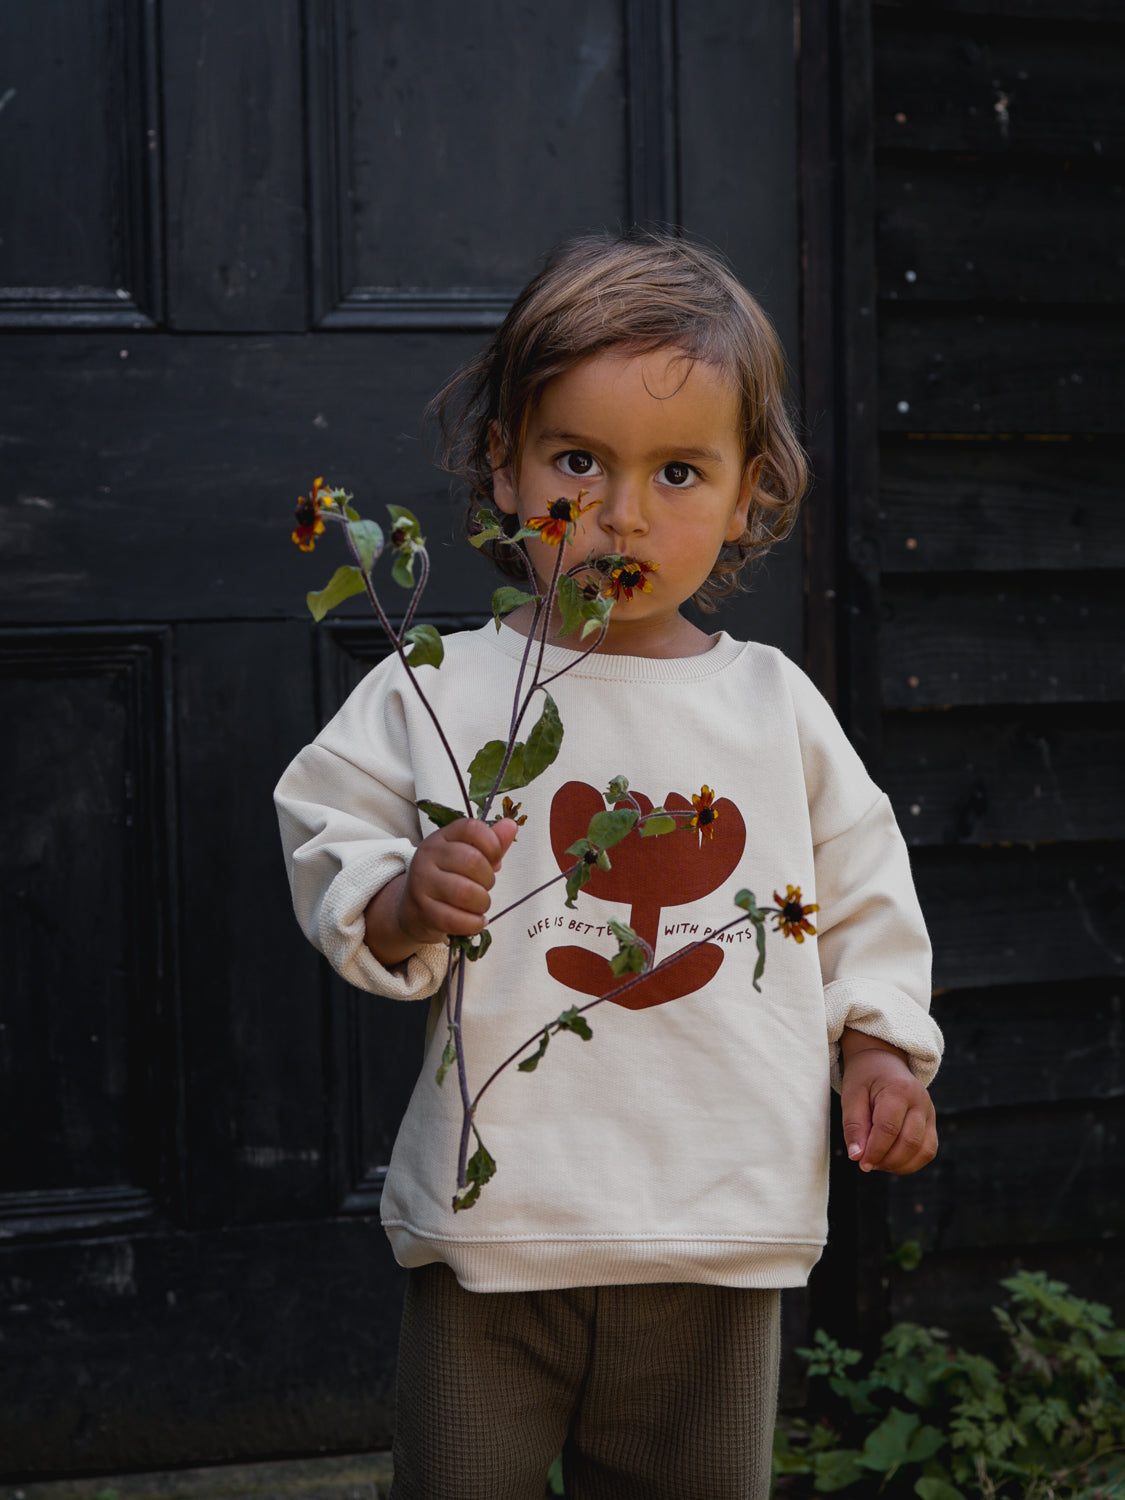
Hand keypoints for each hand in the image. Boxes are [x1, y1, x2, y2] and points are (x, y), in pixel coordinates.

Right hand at [365, 818, 517, 964]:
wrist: (412, 908)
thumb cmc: (447, 878)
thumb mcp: (466, 855)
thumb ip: (491, 843)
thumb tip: (511, 825)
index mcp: (442, 837)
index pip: (472, 828)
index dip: (492, 844)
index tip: (494, 860)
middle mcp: (428, 855)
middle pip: (472, 861)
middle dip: (488, 879)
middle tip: (485, 887)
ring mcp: (423, 882)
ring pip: (465, 892)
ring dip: (482, 903)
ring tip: (479, 905)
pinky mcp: (422, 910)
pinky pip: (456, 919)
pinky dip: (473, 923)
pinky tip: (475, 921)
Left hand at [839, 1035, 937, 1174]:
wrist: (883, 1061)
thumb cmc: (865, 1078)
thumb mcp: (851, 1095)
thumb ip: (853, 1126)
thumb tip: (857, 1157)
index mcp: (899, 1089)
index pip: (889, 1128)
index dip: (875, 1150)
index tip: (861, 1163)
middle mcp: (920, 1101)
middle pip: (909, 1142)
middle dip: (886, 1160)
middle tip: (867, 1164)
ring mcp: (930, 1113)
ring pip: (923, 1151)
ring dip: (899, 1165)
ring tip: (878, 1162)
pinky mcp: (932, 1123)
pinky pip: (928, 1151)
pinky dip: (911, 1163)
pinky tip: (891, 1161)